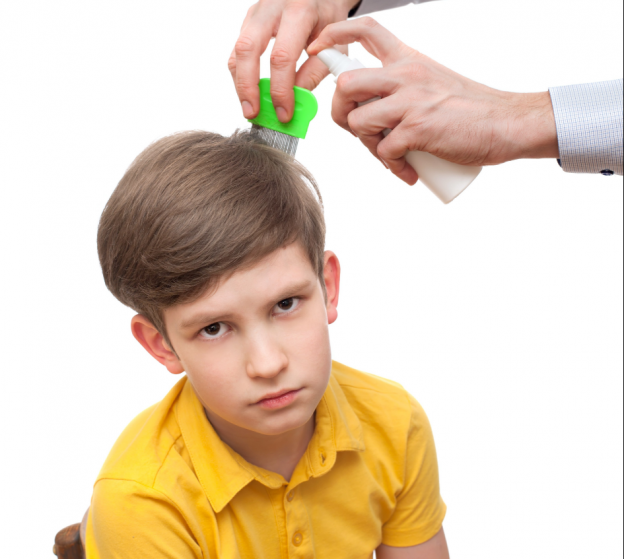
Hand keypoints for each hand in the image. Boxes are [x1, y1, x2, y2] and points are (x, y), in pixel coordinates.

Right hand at [229, 0, 358, 122]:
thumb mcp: (334, 43)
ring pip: (238, 50)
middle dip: (248, 87)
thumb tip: (297, 100)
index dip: (280, 89)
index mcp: (299, 11)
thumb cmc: (329, 18)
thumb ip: (316, 71)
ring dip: (241, 83)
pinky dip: (242, 74)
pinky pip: (238, 50)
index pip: (282, 56)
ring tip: (249, 107)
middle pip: (248, 49)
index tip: (284, 113)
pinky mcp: (249, 19)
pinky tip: (250, 91)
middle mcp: (273, 6)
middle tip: (253, 113)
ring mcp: (257, 11)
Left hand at [308, 18, 558, 184]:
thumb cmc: (472, 109)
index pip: (366, 30)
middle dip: (342, 111)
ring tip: (390, 155)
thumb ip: (403, 89)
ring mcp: (410, 101)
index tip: (319, 48)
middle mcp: (406, 74)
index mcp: (409, 59)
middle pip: (346, 82)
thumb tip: (372, 112)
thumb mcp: (433, 83)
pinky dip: (392, 166)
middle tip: (360, 130)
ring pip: (357, 120)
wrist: (508, 123)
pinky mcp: (417, 129)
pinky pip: (383, 150)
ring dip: (367, 145)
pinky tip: (408, 170)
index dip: (335, 34)